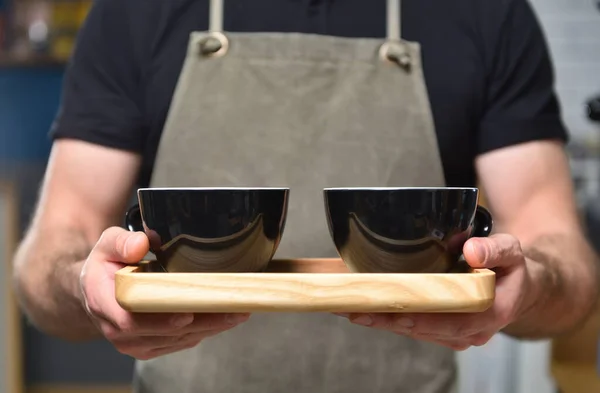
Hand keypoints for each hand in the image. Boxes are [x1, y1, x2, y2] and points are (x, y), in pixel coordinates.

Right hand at [79, 227, 249, 359]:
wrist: (98, 290)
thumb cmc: (107, 265)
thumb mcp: (107, 245)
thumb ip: (121, 242)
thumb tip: (142, 243)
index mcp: (104, 303)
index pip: (130, 320)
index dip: (160, 320)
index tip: (187, 314)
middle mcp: (118, 331)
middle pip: (164, 333)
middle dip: (201, 322)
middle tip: (232, 309)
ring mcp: (136, 342)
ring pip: (179, 340)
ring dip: (211, 327)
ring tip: (239, 311)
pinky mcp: (153, 346)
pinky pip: (182, 341)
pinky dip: (206, 330)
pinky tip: (227, 317)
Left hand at [335, 234, 533, 349]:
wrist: (521, 287)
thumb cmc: (513, 268)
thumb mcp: (512, 250)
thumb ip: (495, 249)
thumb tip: (472, 251)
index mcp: (491, 312)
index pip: (452, 321)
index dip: (421, 317)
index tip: (393, 310)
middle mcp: (473, 330)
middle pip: (426, 329)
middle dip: (390, 321)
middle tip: (356, 310)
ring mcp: (459, 335)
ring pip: (417, 331)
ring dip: (385, 322)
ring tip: (352, 310)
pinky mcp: (446, 332)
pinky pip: (417, 327)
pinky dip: (393, 319)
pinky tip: (369, 311)